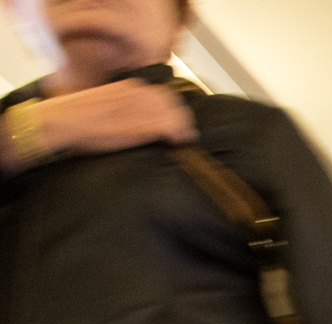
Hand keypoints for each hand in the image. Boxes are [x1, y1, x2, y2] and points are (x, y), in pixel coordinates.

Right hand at [32, 80, 195, 158]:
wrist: (63, 120)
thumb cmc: (78, 115)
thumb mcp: (104, 100)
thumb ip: (122, 103)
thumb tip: (134, 113)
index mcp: (128, 86)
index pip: (162, 94)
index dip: (172, 108)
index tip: (175, 119)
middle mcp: (137, 93)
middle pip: (173, 103)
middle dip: (181, 117)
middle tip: (183, 132)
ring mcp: (140, 108)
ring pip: (175, 114)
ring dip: (182, 127)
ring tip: (181, 138)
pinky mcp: (140, 125)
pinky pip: (170, 128)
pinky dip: (178, 135)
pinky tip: (176, 142)